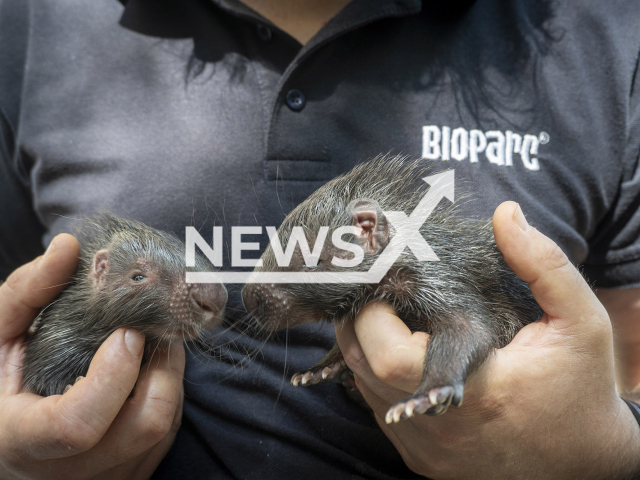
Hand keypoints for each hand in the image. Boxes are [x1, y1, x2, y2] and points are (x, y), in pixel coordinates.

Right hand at [0, 234, 183, 479]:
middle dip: (163, 367)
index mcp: (24, 440)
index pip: (79, 423)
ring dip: (170, 378)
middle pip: (144, 425)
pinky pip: (167, 436)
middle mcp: (68, 472)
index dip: (114, 374)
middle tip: (154, 332)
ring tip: (150, 348)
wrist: (7, 444)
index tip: (127, 332)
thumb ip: (28, 293)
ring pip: (165, 428)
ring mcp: (104, 478)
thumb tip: (68, 247)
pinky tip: (144, 377)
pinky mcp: (130, 477)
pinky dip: (166, 398)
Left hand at [335, 201, 639, 478]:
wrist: (584, 462)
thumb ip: (543, 264)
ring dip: (369, 346)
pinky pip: (377, 409)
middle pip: (363, 367)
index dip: (372, 314)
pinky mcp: (422, 458)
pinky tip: (408, 353)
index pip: (388, 355)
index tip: (388, 283)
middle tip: (386, 294)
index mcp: (478, 389)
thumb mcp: (579, 321)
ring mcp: (427, 448)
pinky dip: (379, 376)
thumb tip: (506, 214)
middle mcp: (442, 426)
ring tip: (397, 319)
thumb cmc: (579, 386)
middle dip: (364, 321)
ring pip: (363, 387)